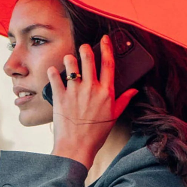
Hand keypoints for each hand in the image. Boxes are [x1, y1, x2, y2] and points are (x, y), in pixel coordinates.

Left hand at [47, 35, 138, 168]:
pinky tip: (53, 71)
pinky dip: (53, 72)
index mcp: (106, 92)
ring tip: (69, 60)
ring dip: (69, 59)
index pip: (108, 63)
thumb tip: (134, 90)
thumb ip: (124, 100)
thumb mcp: (114, 117)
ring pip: (71, 65)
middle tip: (83, 47)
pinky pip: (54, 77)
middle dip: (85, 49)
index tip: (105, 39)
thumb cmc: (96, 134)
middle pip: (88, 59)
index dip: (107, 48)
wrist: (77, 147)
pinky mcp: (59, 96)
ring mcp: (74, 91)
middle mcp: (91, 88)